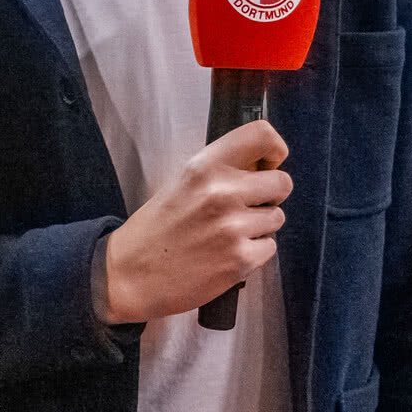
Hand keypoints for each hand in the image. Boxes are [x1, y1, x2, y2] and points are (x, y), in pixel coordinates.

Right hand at [102, 120, 289, 322]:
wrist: (129, 276)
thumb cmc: (155, 230)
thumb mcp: (181, 183)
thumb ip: (219, 171)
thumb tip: (261, 168)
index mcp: (204, 166)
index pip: (262, 135)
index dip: (274, 150)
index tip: (267, 165)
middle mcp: (221, 192)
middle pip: (282, 182)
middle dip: (268, 196)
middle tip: (244, 208)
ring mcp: (233, 227)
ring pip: (277, 218)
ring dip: (259, 227)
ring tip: (227, 234)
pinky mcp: (240, 259)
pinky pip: (269, 247)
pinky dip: (253, 253)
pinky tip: (226, 255)